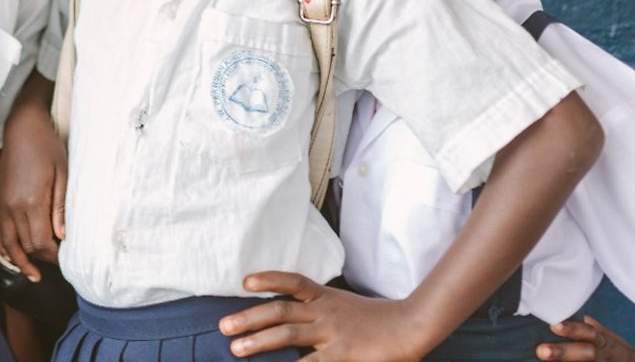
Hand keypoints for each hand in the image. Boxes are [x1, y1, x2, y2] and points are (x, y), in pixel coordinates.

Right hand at [0, 97, 66, 281]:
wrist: (22, 128)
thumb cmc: (46, 147)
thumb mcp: (62, 174)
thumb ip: (61, 207)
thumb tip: (63, 236)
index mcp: (32, 202)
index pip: (41, 242)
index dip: (53, 256)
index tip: (65, 259)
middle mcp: (13, 207)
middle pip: (25, 245)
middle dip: (41, 258)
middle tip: (57, 263)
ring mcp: (2, 204)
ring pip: (6, 244)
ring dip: (18, 260)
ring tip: (31, 274)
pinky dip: (2, 246)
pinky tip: (11, 254)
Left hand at [218, 271, 427, 361]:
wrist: (411, 327)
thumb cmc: (377, 320)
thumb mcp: (345, 309)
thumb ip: (320, 312)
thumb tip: (295, 320)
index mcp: (325, 298)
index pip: (293, 282)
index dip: (268, 280)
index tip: (245, 282)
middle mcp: (324, 312)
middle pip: (279, 311)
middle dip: (249, 318)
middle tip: (223, 327)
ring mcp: (331, 333)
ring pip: (287, 334)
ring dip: (258, 341)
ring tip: (236, 349)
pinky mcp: (341, 354)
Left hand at [537, 317, 634, 361]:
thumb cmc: (622, 354)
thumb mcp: (613, 339)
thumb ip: (596, 329)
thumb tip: (582, 317)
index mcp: (604, 343)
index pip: (588, 333)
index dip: (572, 329)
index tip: (554, 325)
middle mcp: (603, 356)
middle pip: (584, 352)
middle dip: (562, 352)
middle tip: (541, 351)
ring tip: (543, 359)